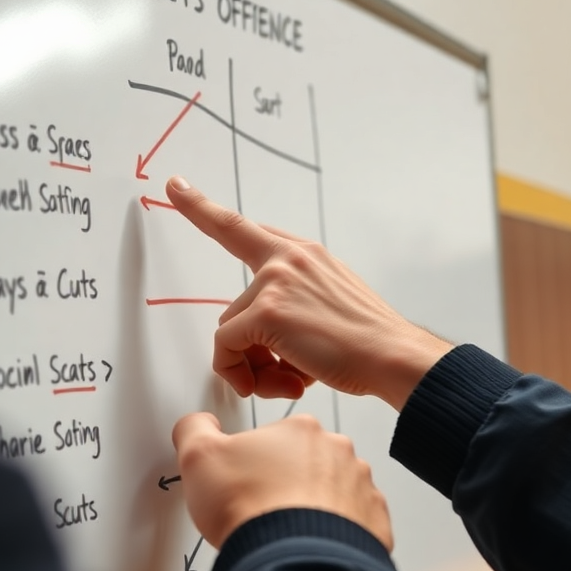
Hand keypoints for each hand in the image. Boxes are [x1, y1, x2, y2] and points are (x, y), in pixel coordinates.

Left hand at [165, 175, 451, 410]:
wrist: (394, 356)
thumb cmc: (370, 340)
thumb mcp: (335, 301)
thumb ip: (298, 301)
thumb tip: (266, 338)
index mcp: (305, 254)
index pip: (243, 228)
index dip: (204, 209)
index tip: (176, 187)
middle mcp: (287, 259)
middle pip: (234, 308)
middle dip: (251, 348)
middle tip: (282, 375)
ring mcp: (274, 282)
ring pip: (230, 331)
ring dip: (253, 365)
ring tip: (292, 381)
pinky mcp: (265, 312)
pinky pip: (226, 349)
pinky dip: (241, 373)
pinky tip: (281, 383)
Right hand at [171, 412, 393, 550]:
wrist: (291, 559)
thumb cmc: (252, 508)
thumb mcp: (199, 457)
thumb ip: (195, 430)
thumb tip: (198, 424)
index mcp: (301, 430)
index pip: (276, 438)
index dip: (255, 462)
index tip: (245, 482)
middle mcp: (338, 453)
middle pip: (309, 463)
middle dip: (288, 483)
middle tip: (263, 508)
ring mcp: (360, 487)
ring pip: (335, 492)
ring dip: (315, 507)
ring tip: (288, 531)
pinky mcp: (374, 523)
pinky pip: (357, 524)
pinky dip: (338, 534)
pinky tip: (313, 545)